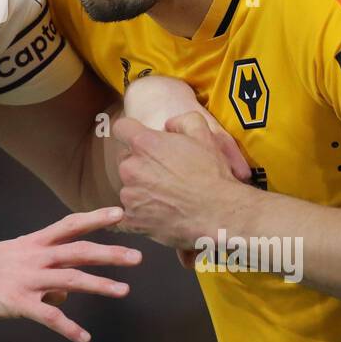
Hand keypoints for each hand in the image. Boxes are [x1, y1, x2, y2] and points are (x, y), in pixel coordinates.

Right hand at [0, 207, 141, 341]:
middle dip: (110, 253)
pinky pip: (48, 316)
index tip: (120, 212)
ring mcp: (25, 279)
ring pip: (70, 279)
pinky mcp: (15, 302)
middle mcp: (32, 257)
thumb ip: (41, 276)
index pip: (69, 225)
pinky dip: (69, 328)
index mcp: (31, 243)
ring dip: (99, 285)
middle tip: (137, 257)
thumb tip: (64, 297)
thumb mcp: (10, 264)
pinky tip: (83, 337)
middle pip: (78, 250)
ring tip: (123, 290)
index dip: (96, 218)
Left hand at [113, 112, 252, 251]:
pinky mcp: (132, 220)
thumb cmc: (211, 175)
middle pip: (126, 161)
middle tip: (165, 175)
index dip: (131, 132)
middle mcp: (130, 168)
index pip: (122, 129)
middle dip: (141, 165)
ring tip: (167, 197)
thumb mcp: (204, 135)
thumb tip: (168, 125)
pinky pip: (128, 216)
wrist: (218, 214)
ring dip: (142, 191)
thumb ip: (182, 121)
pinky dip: (140, 216)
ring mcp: (130, 195)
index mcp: (144, 144)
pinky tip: (158, 215)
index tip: (140, 141)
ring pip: (129, 188)